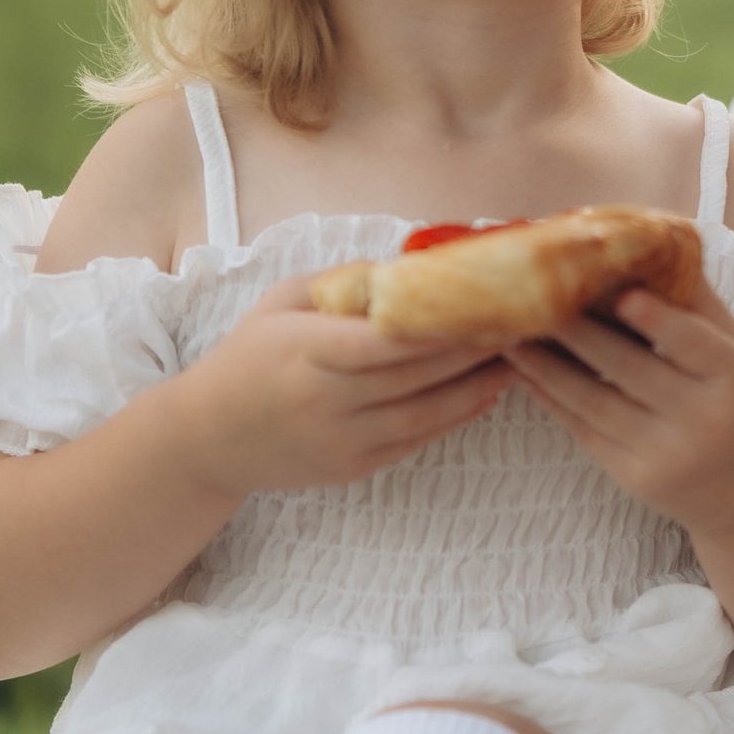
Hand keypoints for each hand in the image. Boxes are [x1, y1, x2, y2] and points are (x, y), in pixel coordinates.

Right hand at [162, 276, 509, 503]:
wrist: (210, 438)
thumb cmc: (251, 354)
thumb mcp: (283, 302)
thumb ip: (344, 284)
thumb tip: (412, 266)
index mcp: (306, 349)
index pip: (388, 338)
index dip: (442, 324)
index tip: (487, 300)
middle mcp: (327, 399)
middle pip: (419, 374)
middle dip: (476, 348)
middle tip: (523, 320)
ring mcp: (344, 439)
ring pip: (429, 412)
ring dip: (480, 384)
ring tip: (519, 354)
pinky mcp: (356, 467)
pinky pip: (420, 438)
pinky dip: (458, 413)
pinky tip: (487, 389)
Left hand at [503, 283, 733, 538]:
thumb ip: (697, 304)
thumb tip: (654, 244)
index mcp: (733, 377)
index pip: (695, 345)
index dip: (660, 322)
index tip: (624, 295)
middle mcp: (701, 418)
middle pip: (631, 370)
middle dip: (579, 332)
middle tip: (536, 297)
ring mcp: (664, 452)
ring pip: (595, 401)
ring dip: (547, 365)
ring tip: (512, 333)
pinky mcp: (633, 476)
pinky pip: (583, 430)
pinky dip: (550, 398)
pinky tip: (524, 372)